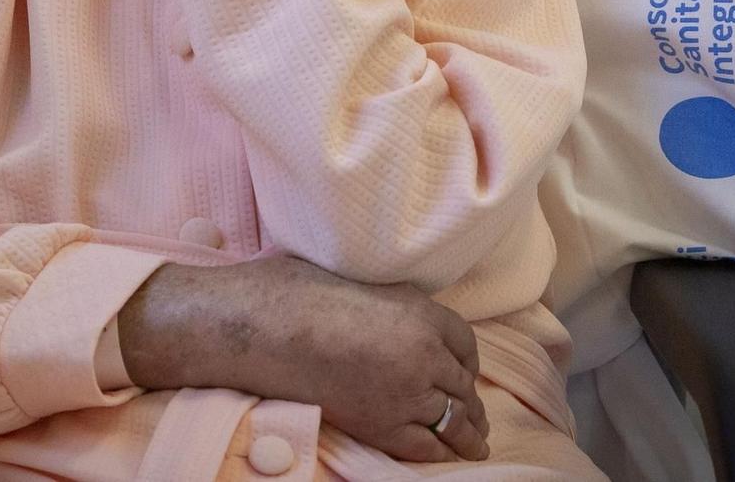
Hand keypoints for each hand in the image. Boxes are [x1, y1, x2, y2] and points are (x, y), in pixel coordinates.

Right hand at [118, 255, 490, 462]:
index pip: (464, 342)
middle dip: (469, 400)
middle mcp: (423, 353)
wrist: (259, 327)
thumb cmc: (294, 292)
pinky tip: (451, 455)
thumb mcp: (359, 280)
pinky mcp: (380, 424)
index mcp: (421, 311)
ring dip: (467, 431)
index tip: (463, 370)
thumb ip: (390, 301)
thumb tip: (391, 311)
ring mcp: (405, 392)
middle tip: (475, 414)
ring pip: (453, 418)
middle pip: (462, 384)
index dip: (465, 360)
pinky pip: (425, 445)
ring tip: (475, 441)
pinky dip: (441, 451)